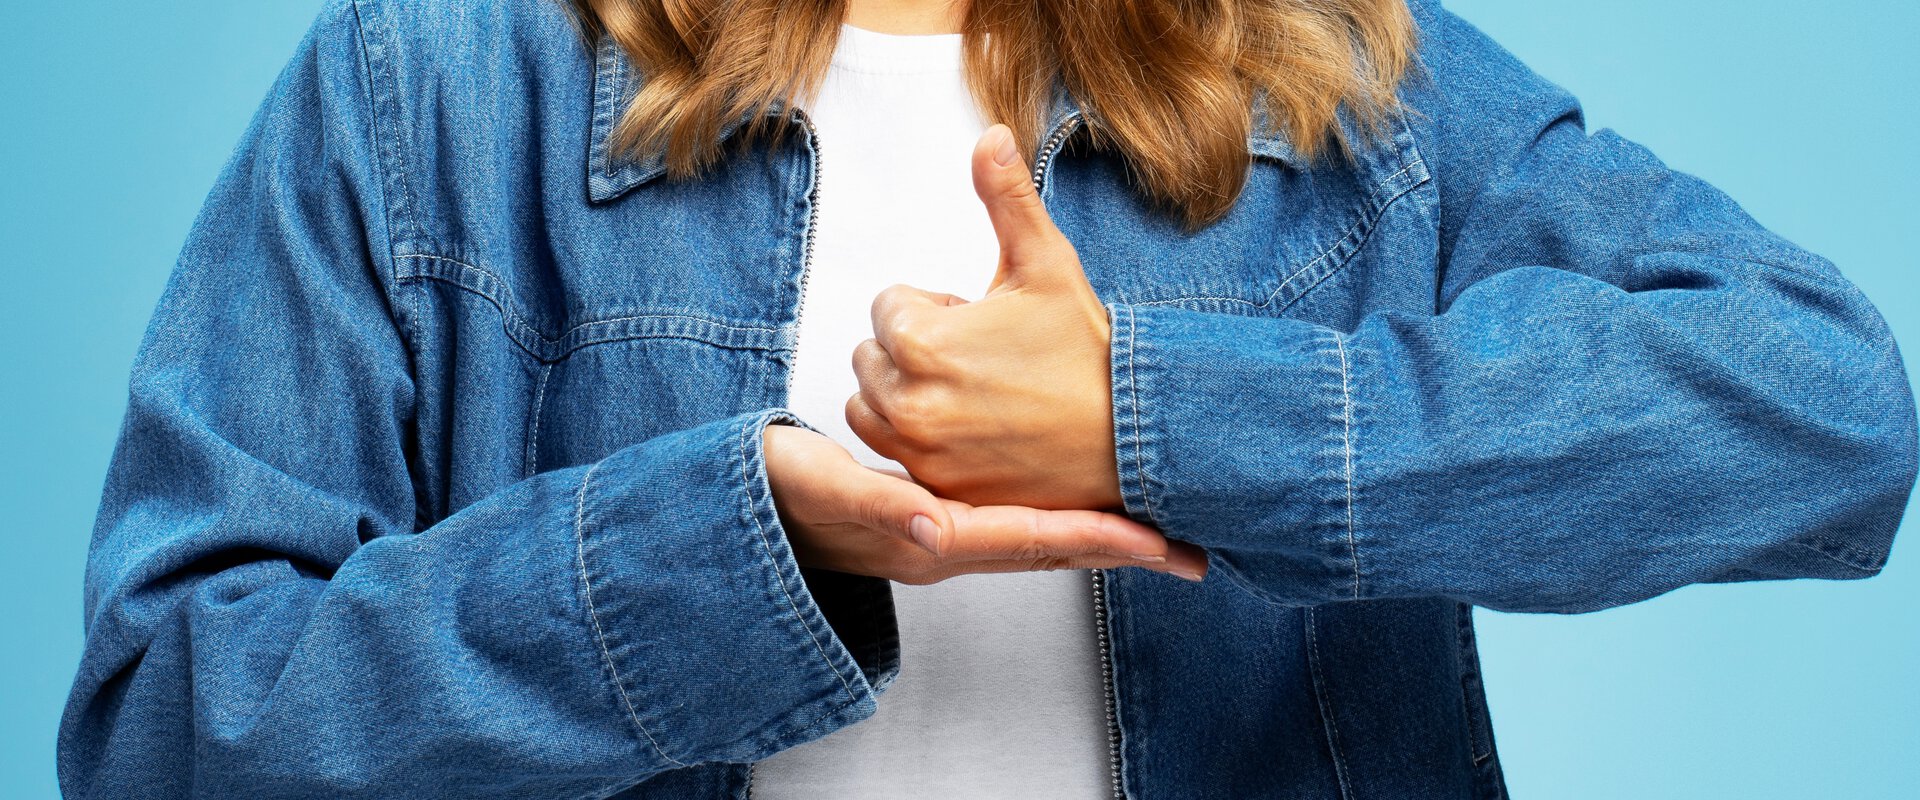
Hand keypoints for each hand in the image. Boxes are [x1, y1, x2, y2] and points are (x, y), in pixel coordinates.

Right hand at [763, 423, 1204, 583]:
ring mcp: (941, 536)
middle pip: (1054, 546)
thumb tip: (937, 524)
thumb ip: (878, 506)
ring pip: (1038, 534)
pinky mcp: (932, 517)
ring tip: (1150, 521)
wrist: (739, 507)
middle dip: (1121, 546)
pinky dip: (1053, 512)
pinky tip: (1070, 493)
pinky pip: (1011, 519)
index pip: (1038, 540)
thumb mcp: (824, 489)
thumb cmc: (779, 494)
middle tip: (1188, 547)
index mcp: (933, 539)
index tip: (1163, 543)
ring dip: (1095, 529)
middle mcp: (948, 544)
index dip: (1104, 540)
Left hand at [846, 124, 1119, 510]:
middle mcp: (909, 403)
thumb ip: (1006, 197)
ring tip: (969, 393)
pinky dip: (916, 440)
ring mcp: (920, 454)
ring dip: (904, 394)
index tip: (982, 322)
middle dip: (915, 350)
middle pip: (873, 356)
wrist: (1134, 436)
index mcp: (922, 342)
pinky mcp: (936, 491)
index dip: (937, 309)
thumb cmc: (1087, 350)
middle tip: (982, 359)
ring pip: (869, 406)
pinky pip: (892, 455)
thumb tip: (991, 135)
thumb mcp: (1047, 263)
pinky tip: (970, 430)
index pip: (888, 306)